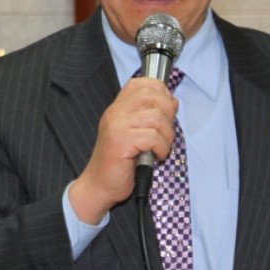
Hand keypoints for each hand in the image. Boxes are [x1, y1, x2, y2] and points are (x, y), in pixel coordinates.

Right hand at [69, 77, 176, 224]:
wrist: (98, 185)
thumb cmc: (118, 163)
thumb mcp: (132, 133)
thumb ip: (146, 116)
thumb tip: (171, 103)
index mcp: (117, 108)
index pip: (141, 84)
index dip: (160, 92)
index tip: (166, 109)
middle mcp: (115, 113)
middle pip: (151, 95)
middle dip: (168, 111)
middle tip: (166, 130)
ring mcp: (117, 126)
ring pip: (156, 117)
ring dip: (167, 135)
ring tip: (161, 147)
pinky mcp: (122, 142)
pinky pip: (153, 137)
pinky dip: (162, 147)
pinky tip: (157, 156)